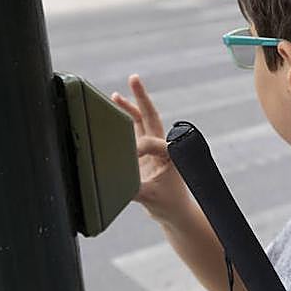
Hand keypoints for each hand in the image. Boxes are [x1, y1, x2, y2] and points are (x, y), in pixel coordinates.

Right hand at [111, 75, 188, 216]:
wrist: (174, 211)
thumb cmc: (168, 204)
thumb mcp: (149, 197)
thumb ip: (133, 188)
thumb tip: (115, 179)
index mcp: (170, 154)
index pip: (150, 141)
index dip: (137, 148)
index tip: (126, 162)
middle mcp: (164, 147)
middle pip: (150, 116)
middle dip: (141, 97)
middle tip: (134, 78)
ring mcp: (155, 148)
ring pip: (143, 121)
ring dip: (131, 106)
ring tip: (117, 95)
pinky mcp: (146, 153)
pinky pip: (136, 131)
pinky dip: (127, 119)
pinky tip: (117, 107)